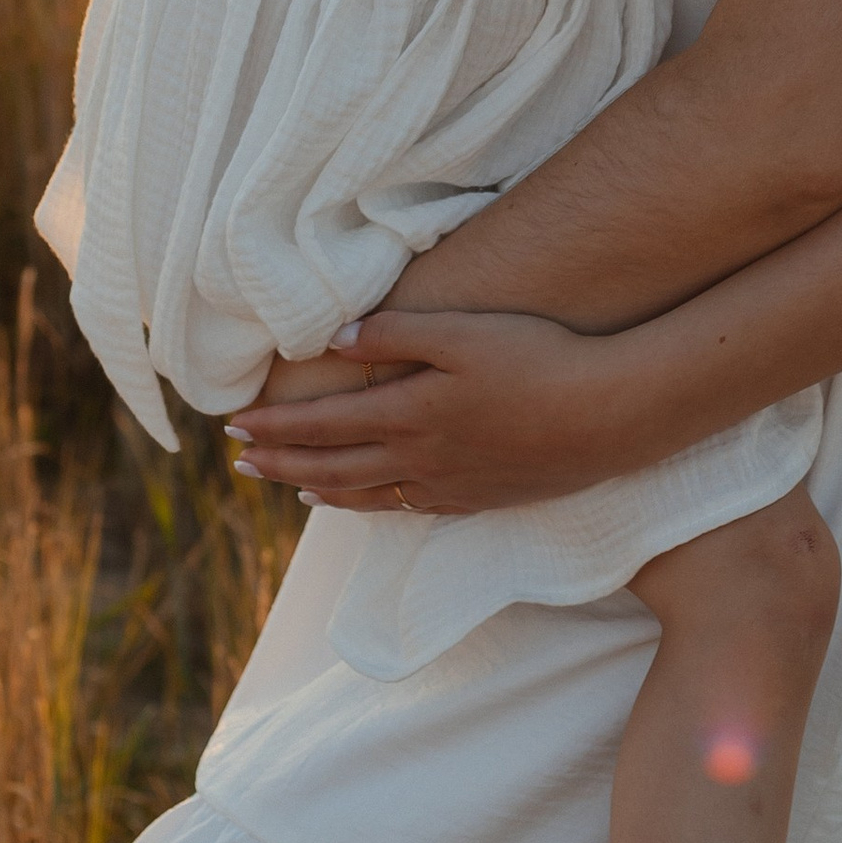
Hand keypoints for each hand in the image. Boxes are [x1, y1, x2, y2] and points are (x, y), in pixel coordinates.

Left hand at [226, 307, 657, 514]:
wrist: (607, 414)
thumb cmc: (539, 359)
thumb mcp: (464, 332)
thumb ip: (396, 333)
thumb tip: (335, 339)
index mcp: (408, 412)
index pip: (320, 423)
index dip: (274, 425)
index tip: (234, 424)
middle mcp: (418, 457)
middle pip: (330, 465)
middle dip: (280, 461)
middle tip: (240, 461)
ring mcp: (448, 484)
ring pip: (363, 495)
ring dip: (314, 488)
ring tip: (284, 485)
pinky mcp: (478, 497)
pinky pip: (404, 510)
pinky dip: (366, 508)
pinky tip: (360, 504)